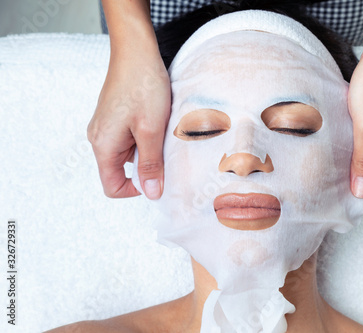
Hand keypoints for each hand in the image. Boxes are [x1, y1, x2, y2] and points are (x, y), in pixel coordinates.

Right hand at [87, 52, 169, 198]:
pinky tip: (157, 121)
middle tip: (164, 148)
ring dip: (148, 148)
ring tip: (161, 129)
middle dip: (146, 166)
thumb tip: (151, 194)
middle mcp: (99, 138)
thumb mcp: (151, 130)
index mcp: (103, 145)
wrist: (136, 51)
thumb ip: (150, 164)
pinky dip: (145, 136)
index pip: (112, 186)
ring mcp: (106, 127)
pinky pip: (130, 138)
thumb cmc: (143, 87)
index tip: (158, 177)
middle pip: (121, 170)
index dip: (136, 189)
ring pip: (128, 153)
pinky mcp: (115, 117)